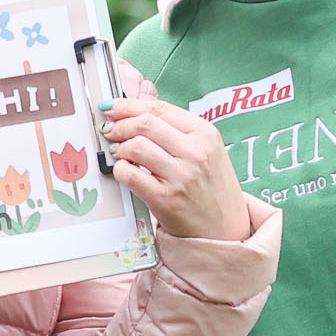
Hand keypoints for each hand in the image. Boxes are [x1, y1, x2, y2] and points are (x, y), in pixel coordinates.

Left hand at [97, 81, 253, 241]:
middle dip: (119, 125)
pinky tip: (124, 172)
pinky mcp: (165, 199)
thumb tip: (136, 114)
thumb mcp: (207, 151)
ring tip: (120, 154)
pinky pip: (129, 174)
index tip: (113, 107)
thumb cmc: (212, 188)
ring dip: (119, 148)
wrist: (225, 229)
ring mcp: (181, 176)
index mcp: (206, 134)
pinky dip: (119, 170)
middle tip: (110, 131)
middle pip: (144, 124)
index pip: (159, 109)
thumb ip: (177, 132)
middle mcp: (195, 152)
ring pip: (135, 146)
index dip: (129, 105)